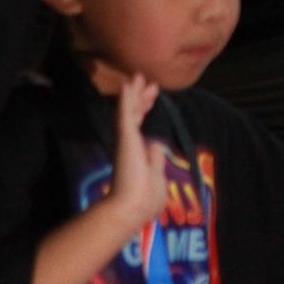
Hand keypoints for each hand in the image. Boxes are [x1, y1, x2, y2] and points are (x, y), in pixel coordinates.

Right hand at [108, 73, 167, 230]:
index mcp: (136, 152)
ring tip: (139, 76)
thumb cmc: (147, 197)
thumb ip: (155, 157)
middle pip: (134, 114)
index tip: (151, 97)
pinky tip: (128, 84)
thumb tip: (157, 142)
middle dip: (142, 97)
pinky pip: (125, 113)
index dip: (145, 109)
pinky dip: (126, 98)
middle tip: (149, 82)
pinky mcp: (125, 137)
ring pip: (129, 109)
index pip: (140, 125)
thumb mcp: (156, 173)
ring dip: (134, 92)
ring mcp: (126, 139)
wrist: (133, 207)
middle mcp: (128, 143)